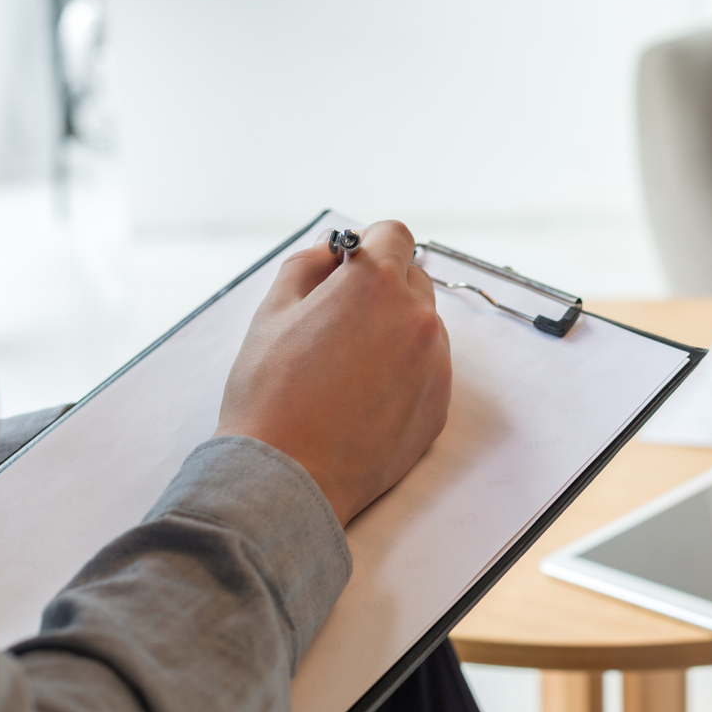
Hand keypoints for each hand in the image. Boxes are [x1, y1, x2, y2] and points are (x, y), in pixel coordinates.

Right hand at [215, 221, 451, 525]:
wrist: (288, 477)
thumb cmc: (270, 396)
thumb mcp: (273, 312)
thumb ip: (307, 265)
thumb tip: (332, 249)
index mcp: (376, 283)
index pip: (395, 234)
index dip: (368, 244)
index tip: (349, 264)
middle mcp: (417, 317)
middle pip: (412, 278)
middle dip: (381, 287)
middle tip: (339, 320)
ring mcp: (435, 362)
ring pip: (422, 325)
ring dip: (394, 330)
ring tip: (347, 367)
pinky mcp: (440, 403)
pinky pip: (428, 368)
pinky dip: (405, 371)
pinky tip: (364, 397)